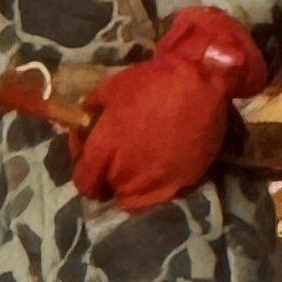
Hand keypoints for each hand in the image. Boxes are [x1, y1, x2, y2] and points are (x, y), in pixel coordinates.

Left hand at [71, 7, 265, 212]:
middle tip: (116, 157)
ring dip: (129, 184)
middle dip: (107, 175)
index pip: (84, 182)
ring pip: (132, 198)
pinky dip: (152, 189)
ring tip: (137, 165)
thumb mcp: (110, 89)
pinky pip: (158, 198)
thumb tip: (85, 121)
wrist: (197, 82)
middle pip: (107, 189)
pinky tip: (156, 170)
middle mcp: (127, 171)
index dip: (84, 174)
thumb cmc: (150, 82)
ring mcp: (156, 180)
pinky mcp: (182, 182)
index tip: (91, 162)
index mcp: (105, 148)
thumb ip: (92, 111)